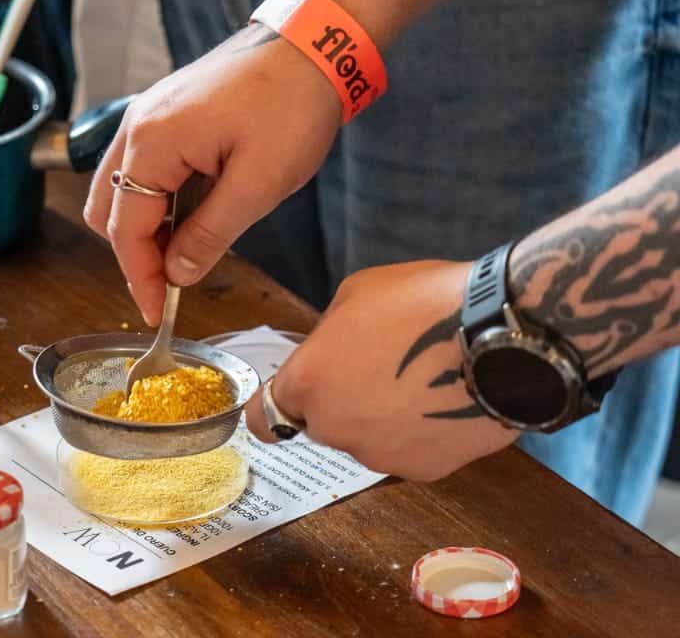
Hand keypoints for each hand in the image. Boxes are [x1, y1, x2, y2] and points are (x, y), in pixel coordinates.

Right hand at [83, 25, 340, 325]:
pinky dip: (157, 201)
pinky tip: (193, 217)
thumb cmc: (291, 104)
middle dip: (134, 253)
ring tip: (185, 254)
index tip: (158, 313)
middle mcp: (137, 127)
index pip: (126, 229)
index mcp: (151, 144)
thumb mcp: (258, 184)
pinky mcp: (166, 112)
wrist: (313, 43)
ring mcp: (148, 115)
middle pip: (108, 210)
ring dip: (145, 228)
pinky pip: (143, 167)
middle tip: (170, 287)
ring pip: (121, 190)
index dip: (139, 277)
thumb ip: (210, 234)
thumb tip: (178, 274)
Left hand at [244, 261, 518, 480]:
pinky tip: (447, 400)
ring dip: (382, 418)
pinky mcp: (424, 471)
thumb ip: (331, 335)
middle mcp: (334, 428)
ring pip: (368, 439)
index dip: (278, 406)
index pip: (262, 418)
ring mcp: (379, 455)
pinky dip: (420, 432)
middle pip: (323, 423)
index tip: (297, 395)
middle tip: (380, 368)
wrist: (504, 337)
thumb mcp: (357, 295)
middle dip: (341, 401)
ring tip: (423, 380)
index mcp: (306, 383)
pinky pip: (409, 450)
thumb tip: (335, 354)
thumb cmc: (424, 302)